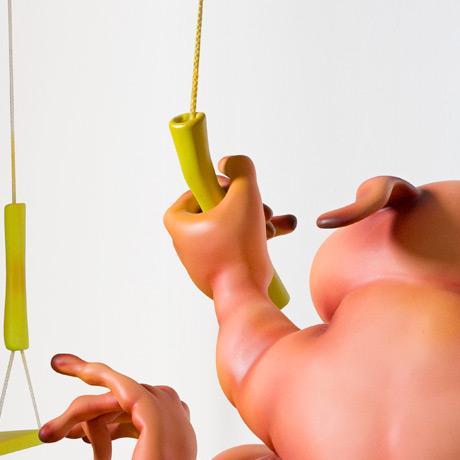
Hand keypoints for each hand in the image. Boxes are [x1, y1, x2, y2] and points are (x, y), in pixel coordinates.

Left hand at [40, 354, 196, 459]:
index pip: (134, 422)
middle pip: (117, 408)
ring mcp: (163, 405)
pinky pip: (112, 382)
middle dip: (82, 420)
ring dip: (72, 416)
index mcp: (178, 436)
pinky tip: (62, 365)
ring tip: (46, 435)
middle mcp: (174, 415)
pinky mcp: (146, 402)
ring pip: (107, 400)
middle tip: (50, 435)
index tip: (78, 438)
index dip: (104, 429)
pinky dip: (86, 371)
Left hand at [163, 155, 295, 297]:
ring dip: (257, 221)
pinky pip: (238, 247)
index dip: (221, 185)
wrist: (245, 296)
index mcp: (178, 223)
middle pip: (219, 209)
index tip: (239, 190)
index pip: (197, 190)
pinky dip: (256, 239)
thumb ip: (241, 170)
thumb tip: (232, 162)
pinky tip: (281, 231)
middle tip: (262, 209)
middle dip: (247, 205)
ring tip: (275, 225)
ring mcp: (203, 260)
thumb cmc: (239, 248)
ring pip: (232, 228)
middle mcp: (185, 243)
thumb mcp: (244, 196)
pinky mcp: (221, 272)